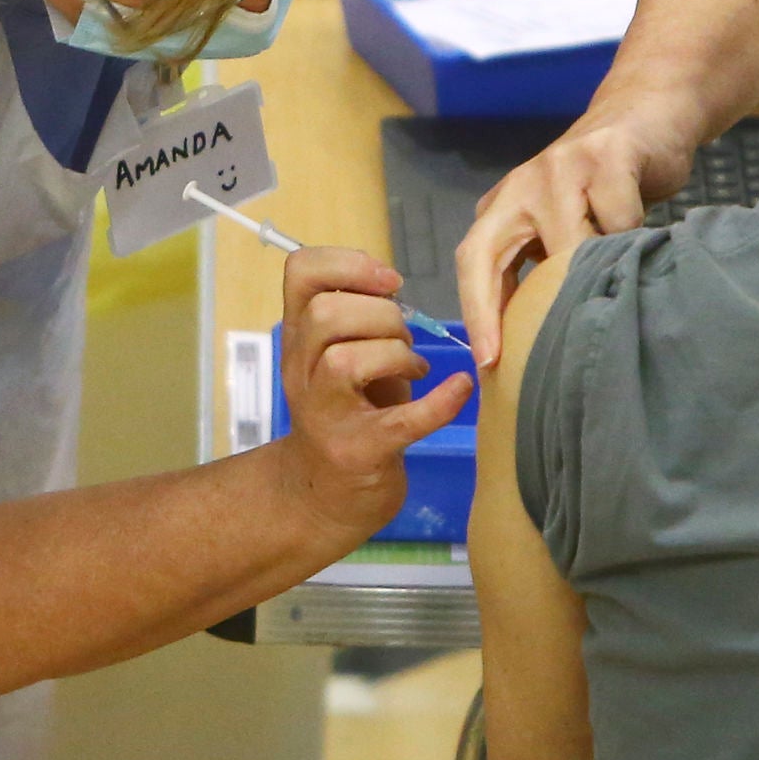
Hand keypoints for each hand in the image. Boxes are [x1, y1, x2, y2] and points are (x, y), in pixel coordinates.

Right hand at [273, 244, 474, 547]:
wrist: (326, 496)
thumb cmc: (348, 413)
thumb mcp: (342, 355)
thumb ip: (357, 317)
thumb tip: (392, 285)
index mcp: (299, 338)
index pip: (300, 273)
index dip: (348, 263)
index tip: (389, 281)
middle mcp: (301, 372)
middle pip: (326, 315)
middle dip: (382, 315)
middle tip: (404, 339)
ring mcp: (325, 416)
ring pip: (345, 361)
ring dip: (396, 353)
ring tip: (415, 367)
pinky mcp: (359, 452)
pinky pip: (401, 421)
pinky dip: (439, 402)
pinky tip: (459, 389)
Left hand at [454, 97, 695, 364]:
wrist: (648, 117)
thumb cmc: (606, 188)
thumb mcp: (566, 226)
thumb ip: (548, 266)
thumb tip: (542, 344)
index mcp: (504, 207)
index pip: (471, 262)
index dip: (476, 313)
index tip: (488, 362)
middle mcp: (522, 185)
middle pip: (490, 253)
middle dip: (503, 310)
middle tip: (530, 354)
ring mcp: (561, 166)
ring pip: (566, 242)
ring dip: (591, 272)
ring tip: (612, 289)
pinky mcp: (607, 155)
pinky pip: (617, 217)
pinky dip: (632, 236)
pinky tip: (643, 239)